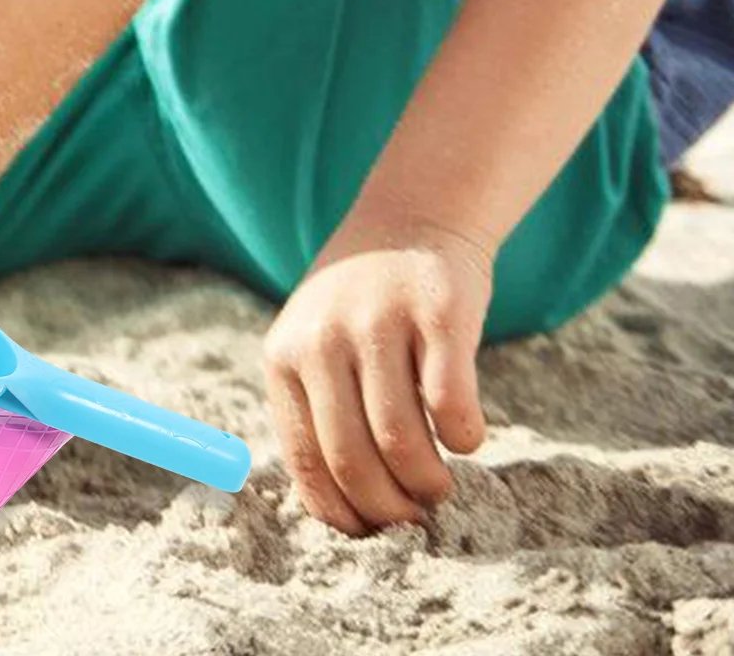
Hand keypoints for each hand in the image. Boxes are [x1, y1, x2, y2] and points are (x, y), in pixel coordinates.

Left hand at [262, 209, 492, 534]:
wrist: (410, 217)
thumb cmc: (363, 308)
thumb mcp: (316, 345)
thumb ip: (318, 411)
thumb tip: (339, 513)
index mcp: (285, 355)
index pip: (306, 459)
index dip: (343, 512)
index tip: (373, 535)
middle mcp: (323, 338)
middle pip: (353, 459)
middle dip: (390, 509)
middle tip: (416, 516)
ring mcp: (379, 322)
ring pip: (401, 441)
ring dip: (428, 483)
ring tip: (440, 485)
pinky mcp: (439, 313)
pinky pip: (451, 404)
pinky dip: (464, 438)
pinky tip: (467, 436)